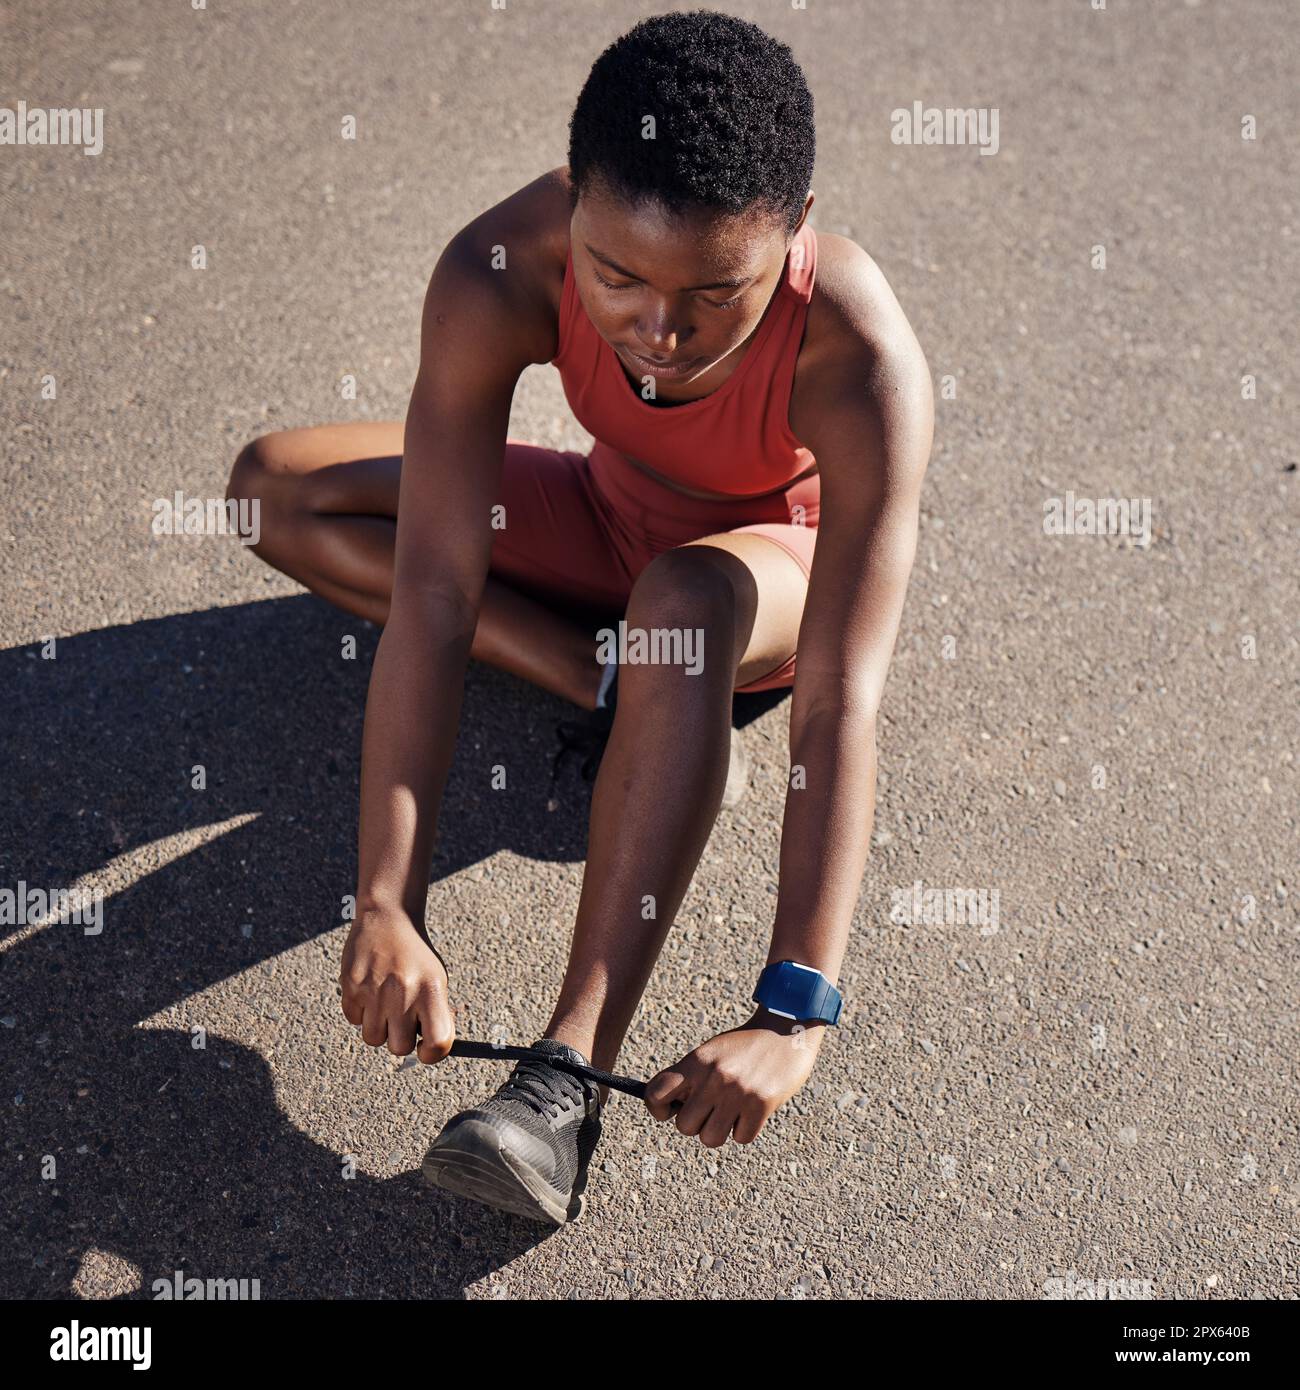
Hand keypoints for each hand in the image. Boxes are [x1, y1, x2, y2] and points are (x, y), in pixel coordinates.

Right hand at [339, 909, 455, 1063]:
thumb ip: (436, 1013)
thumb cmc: (415, 954)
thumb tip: (434, 1048)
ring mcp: (374, 990)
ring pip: (373, 1038)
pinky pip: (354, 1021)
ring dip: (379, 1027)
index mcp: (431, 990)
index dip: (432, 1053)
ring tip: (385, 1001)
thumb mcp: (436, 978)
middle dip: (401, 1039)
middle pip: (400, 1048)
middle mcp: (403, 992)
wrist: (388, 918)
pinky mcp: (351, 986)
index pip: (438, 1042)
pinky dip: (361, 1012)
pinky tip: (370, 990)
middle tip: (402, 1018)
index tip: (426, 1049)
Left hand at [643, 1010, 823, 1147]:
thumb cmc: (746, 1045)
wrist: (786, 1029)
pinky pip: (741, 1138)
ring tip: (731, 1112)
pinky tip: (751, 1112)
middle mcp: (714, 1077)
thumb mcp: (712, 1051)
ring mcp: (738, 1092)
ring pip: (710, 1138)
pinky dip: (745, 1130)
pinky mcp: (762, 1104)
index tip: (667, 1111)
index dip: (656, 1109)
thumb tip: (670, 1109)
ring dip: (720, 1131)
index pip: (656, 1092)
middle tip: (711, 1110)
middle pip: (684, 1126)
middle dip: (696, 1124)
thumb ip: (692, 1076)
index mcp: (697, 1061)